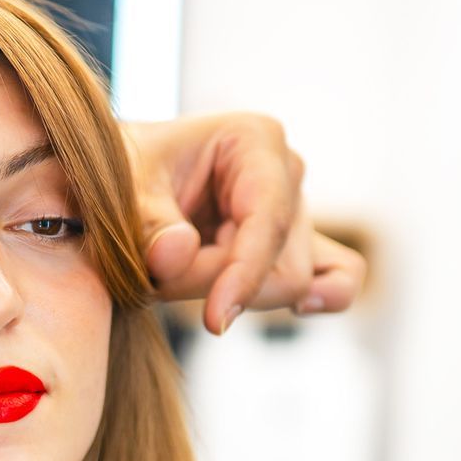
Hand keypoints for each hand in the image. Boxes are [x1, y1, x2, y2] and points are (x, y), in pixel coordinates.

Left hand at [125, 112, 367, 333]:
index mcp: (255, 141)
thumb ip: (148, 224)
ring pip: (292, 282)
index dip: (244, 275)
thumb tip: (176, 257)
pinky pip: (339, 275)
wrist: (120, 182)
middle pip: (282, 263)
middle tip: (156, 281)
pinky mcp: (295, 245)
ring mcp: (295, 211)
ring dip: (233, 294)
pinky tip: (298, 309)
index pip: (268, 221)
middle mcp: (286, 173)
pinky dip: (323, 295)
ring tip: (175, 279)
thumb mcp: (124, 188)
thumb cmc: (125, 174)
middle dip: (220, 287)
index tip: (214, 320)